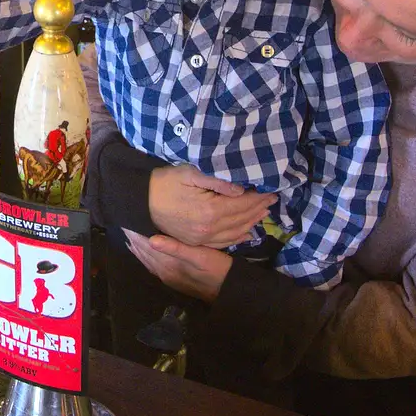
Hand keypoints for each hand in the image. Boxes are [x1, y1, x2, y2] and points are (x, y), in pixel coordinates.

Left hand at [124, 229, 233, 302]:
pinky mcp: (173, 280)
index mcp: (169, 265)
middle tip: (123, 225)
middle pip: (143, 253)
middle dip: (133, 239)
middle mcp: (164, 272)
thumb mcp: (200, 256)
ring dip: (137, 248)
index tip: (127, 221)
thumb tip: (152, 240)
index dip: (136, 234)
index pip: (146, 246)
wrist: (228, 290)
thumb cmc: (218, 269)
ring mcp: (168, 277)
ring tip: (128, 236)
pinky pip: (153, 267)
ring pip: (146, 260)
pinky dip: (145, 257)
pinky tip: (143, 252)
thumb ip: (176, 248)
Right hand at [149, 164, 271, 248]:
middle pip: (242, 219)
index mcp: (210, 210)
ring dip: (252, 222)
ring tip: (264, 212)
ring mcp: (203, 238)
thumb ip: (217, 181)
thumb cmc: (166, 182)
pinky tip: (247, 232)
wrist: (143, 201)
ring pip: (236, 232)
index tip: (272, 191)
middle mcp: (209, 228)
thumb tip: (241, 189)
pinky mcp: (197, 242)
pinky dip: (239, 237)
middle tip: (272, 200)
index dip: (259, 198)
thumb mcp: (190, 174)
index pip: (242, 204)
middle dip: (259, 209)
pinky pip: (224, 242)